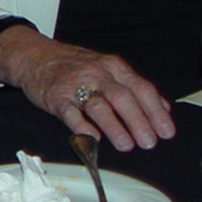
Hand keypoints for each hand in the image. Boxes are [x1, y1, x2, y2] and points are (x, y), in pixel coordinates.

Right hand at [0, 26, 175, 151]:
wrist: (35, 56)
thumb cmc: (74, 66)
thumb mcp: (108, 69)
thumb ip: (135, 87)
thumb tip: (163, 108)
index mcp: (114, 68)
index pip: (141, 88)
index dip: (156, 112)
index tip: (166, 131)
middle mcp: (97, 74)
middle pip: (122, 97)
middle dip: (139, 121)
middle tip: (149, 142)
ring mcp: (75, 85)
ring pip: (98, 105)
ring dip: (115, 127)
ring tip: (126, 145)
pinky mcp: (56, 97)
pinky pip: (70, 113)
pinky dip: (82, 126)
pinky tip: (92, 138)